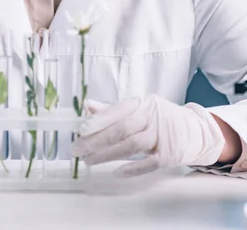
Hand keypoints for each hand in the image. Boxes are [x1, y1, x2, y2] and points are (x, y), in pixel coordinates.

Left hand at [72, 95, 224, 176]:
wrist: (196, 131)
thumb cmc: (161, 119)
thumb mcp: (140, 108)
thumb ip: (113, 109)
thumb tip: (88, 105)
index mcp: (144, 103)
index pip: (119, 109)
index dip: (100, 119)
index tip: (82, 129)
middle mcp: (153, 117)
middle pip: (122, 129)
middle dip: (97, 140)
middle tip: (78, 149)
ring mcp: (162, 136)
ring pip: (132, 146)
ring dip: (108, 154)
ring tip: (90, 160)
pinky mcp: (169, 155)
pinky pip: (148, 163)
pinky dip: (132, 168)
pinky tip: (116, 171)